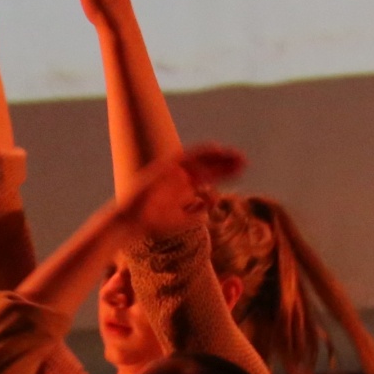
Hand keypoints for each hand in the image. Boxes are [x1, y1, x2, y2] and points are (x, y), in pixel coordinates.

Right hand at [125, 143, 243, 240]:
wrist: (129, 222)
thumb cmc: (151, 224)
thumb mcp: (181, 219)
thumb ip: (197, 210)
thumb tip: (213, 199)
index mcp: (182, 187)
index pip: (208, 175)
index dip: (225, 171)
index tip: (241, 169)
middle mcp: (179, 176)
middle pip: (207, 165)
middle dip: (225, 163)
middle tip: (244, 161)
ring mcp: (171, 171)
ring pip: (199, 159)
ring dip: (218, 156)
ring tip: (236, 156)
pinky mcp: (163, 167)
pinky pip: (184, 156)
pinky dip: (200, 152)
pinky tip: (216, 149)